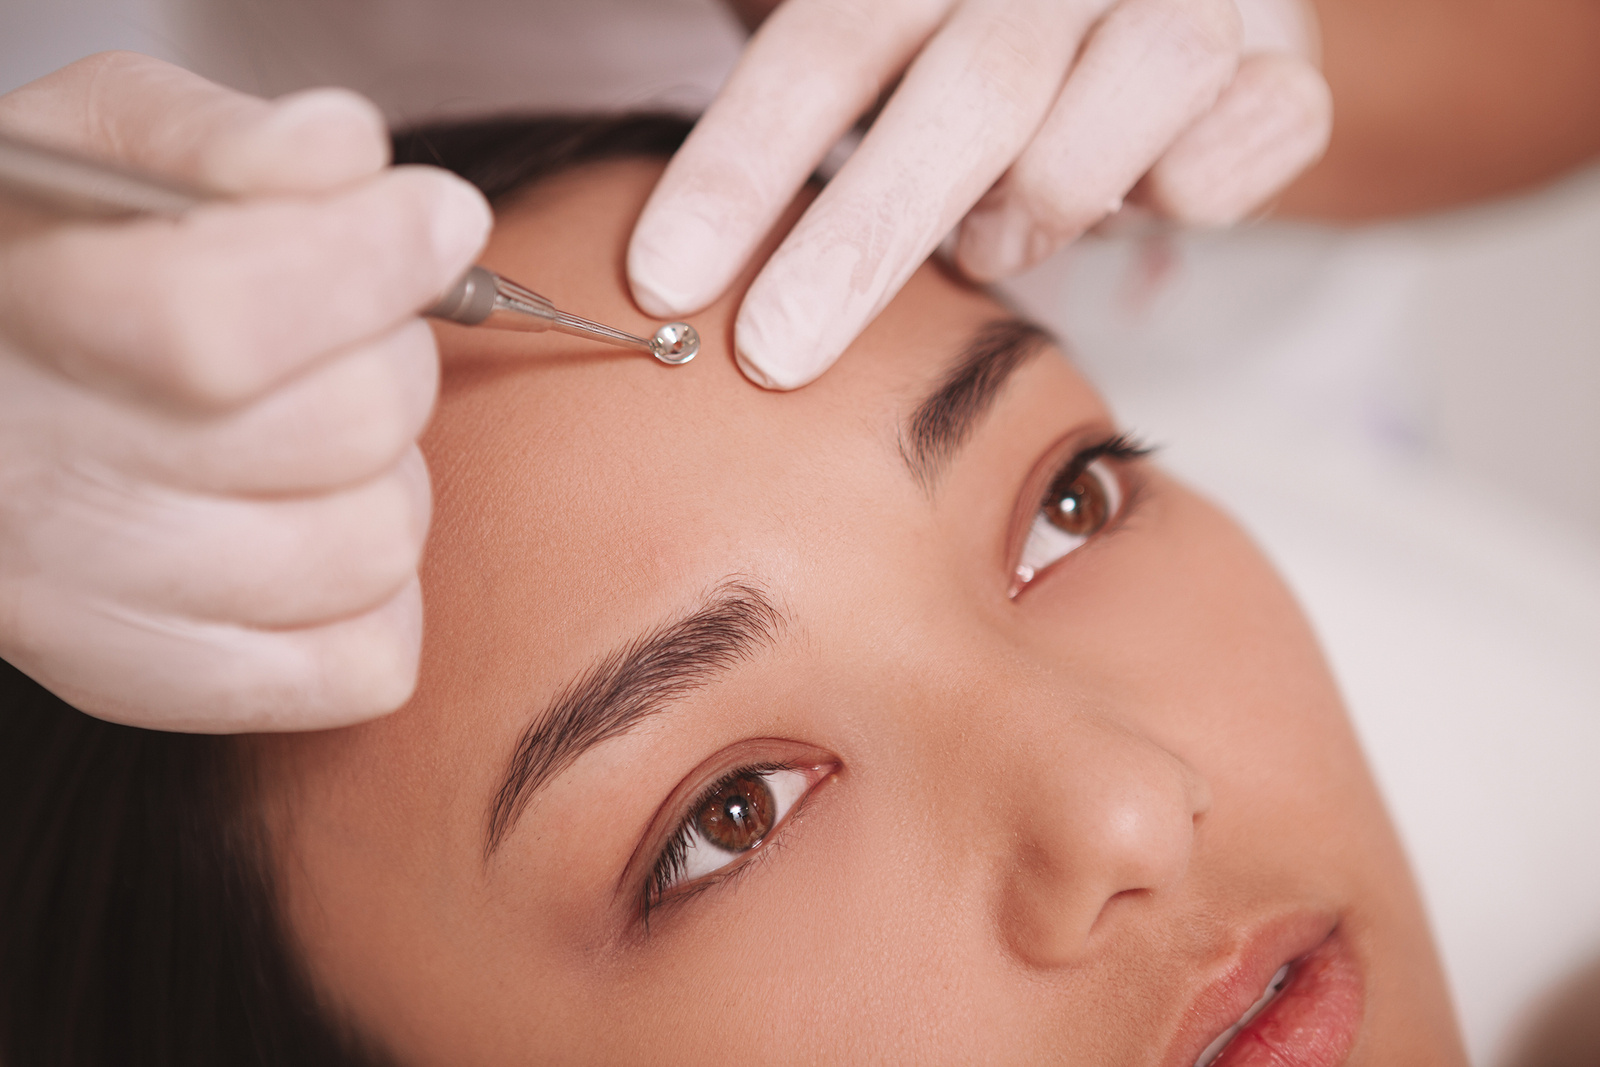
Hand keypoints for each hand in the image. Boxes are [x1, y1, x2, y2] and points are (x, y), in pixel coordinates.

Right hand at [0, 53, 489, 731]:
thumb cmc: (59, 257)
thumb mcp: (111, 148)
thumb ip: (225, 140)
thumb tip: (349, 160)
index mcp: (19, 322)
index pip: (221, 324)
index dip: (371, 264)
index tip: (440, 220)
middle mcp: (42, 483)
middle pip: (340, 431)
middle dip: (392, 356)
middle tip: (348, 333)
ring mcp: (96, 603)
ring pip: (373, 548)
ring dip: (390, 474)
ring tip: (316, 429)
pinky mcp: (161, 682)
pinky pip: (363, 665)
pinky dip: (380, 596)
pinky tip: (317, 523)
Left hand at [628, 0, 1329, 388]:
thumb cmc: (948, 35)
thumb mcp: (863, 32)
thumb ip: (787, 64)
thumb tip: (654, 213)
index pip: (829, 40)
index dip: (742, 162)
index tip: (665, 278)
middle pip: (972, 92)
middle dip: (863, 240)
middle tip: (775, 356)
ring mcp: (1185, 0)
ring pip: (1129, 106)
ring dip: (1036, 209)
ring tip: (986, 243)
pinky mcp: (1278, 65)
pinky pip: (1259, 135)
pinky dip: (1198, 186)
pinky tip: (1151, 201)